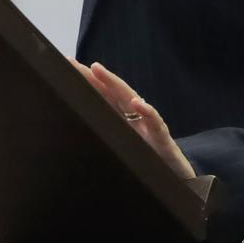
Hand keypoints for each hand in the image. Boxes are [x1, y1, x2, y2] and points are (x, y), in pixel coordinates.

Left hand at [73, 60, 195, 179]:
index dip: (86, 83)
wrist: (176, 178)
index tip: (67, 67)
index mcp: (122, 120)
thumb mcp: (121, 148)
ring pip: (131, 100)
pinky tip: (137, 103)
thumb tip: (76, 131)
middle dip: (93, 77)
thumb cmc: (147, 162)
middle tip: (74, 64)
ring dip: (115, 84)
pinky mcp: (162, 139)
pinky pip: (155, 123)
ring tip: (98, 70)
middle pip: (112, 92)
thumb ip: (105, 135)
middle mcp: (135, 117)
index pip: (102, 97)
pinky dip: (147, 112)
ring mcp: (149, 125)